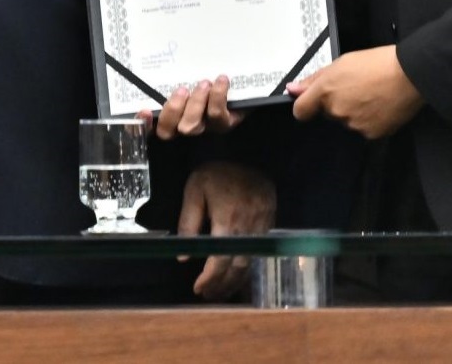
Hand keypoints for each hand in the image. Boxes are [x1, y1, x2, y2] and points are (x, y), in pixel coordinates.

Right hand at [143, 75, 243, 138]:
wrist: (241, 86)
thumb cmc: (205, 78)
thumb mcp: (187, 76)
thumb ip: (173, 75)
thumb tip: (157, 54)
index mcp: (170, 117)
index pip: (150, 127)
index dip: (144, 125)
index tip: (145, 109)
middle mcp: (183, 126)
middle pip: (168, 131)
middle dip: (174, 110)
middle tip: (182, 89)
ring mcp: (204, 128)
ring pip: (193, 126)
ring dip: (196, 103)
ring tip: (204, 83)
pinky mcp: (224, 125)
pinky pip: (218, 116)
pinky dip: (218, 96)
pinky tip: (221, 80)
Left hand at [176, 161, 275, 299]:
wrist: (251, 156)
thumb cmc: (218, 172)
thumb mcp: (195, 190)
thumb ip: (189, 222)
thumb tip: (183, 256)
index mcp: (227, 222)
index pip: (220, 261)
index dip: (209, 279)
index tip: (198, 288)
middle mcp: (247, 231)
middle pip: (236, 269)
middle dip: (221, 285)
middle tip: (206, 295)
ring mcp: (260, 230)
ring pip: (249, 265)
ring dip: (234, 282)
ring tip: (219, 291)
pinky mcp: (268, 227)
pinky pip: (257, 254)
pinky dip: (245, 269)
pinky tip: (235, 275)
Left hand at [289, 45, 422, 138]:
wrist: (409, 75)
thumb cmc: (378, 63)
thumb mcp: (341, 63)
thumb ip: (314, 78)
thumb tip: (293, 88)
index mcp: (326, 90)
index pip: (301, 110)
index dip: (304, 107)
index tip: (308, 104)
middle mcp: (337, 110)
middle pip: (328, 113)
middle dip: (336, 103)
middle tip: (355, 89)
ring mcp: (354, 124)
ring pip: (347, 121)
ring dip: (354, 112)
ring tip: (371, 95)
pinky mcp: (371, 134)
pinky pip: (364, 129)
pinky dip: (369, 121)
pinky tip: (379, 106)